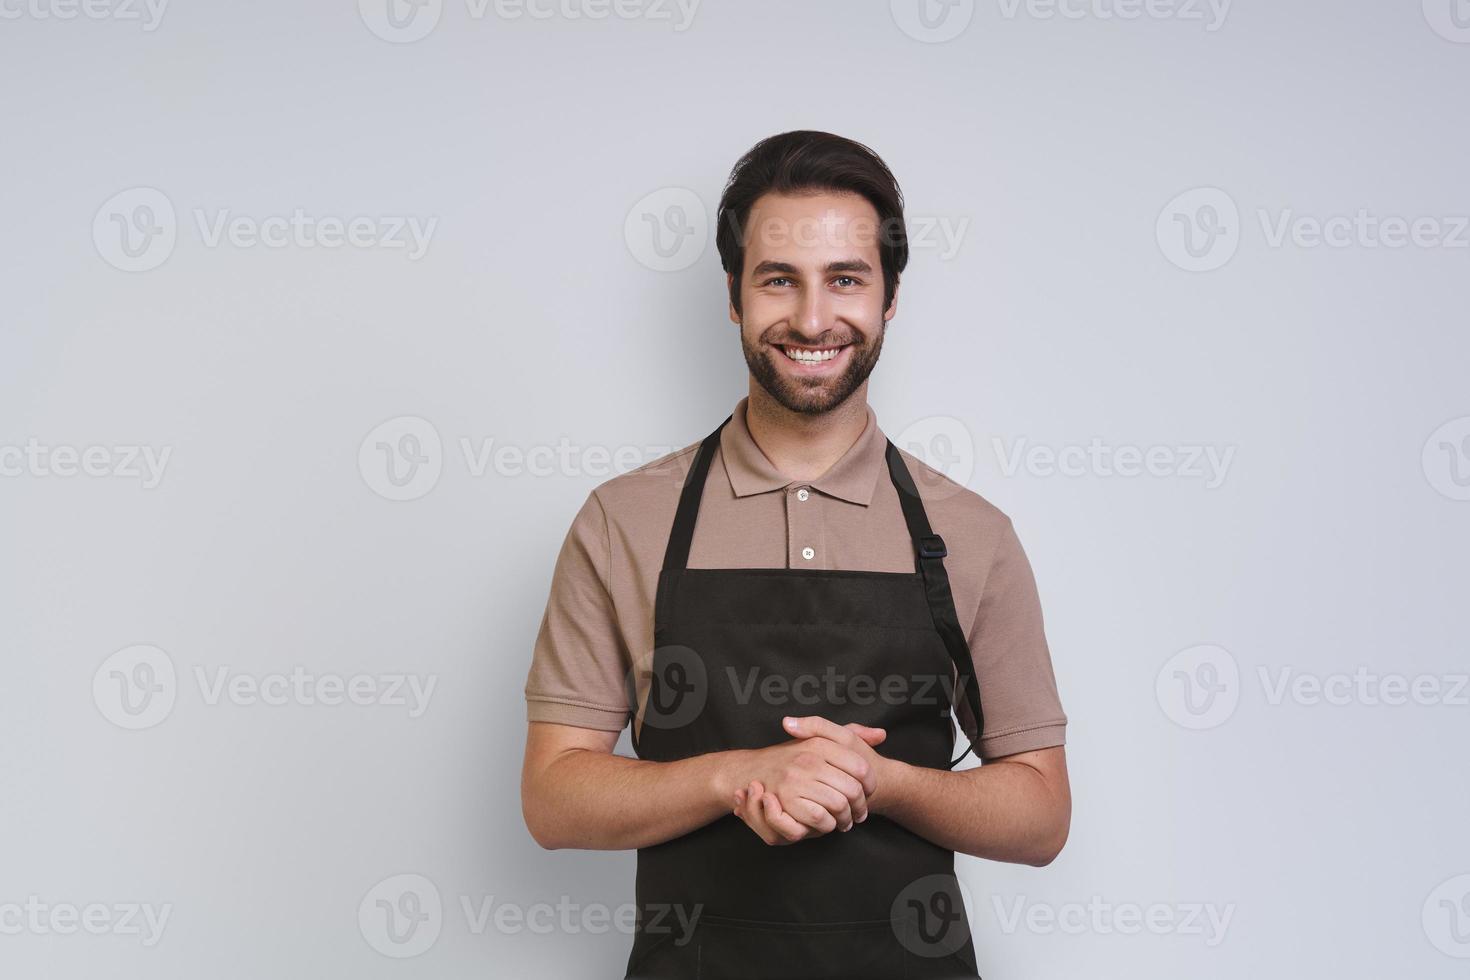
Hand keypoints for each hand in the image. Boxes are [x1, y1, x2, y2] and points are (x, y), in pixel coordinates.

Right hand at [726, 717, 887, 839]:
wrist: (750, 771)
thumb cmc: (790, 757)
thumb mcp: (818, 738)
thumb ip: (851, 733)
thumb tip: (881, 735)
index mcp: (819, 742)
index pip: (860, 766)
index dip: (870, 784)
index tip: (868, 792)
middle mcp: (808, 758)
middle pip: (853, 789)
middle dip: (860, 807)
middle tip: (859, 814)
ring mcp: (796, 779)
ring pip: (839, 805)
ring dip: (846, 819)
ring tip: (845, 822)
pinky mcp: (786, 800)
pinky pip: (820, 818)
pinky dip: (827, 826)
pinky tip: (828, 825)